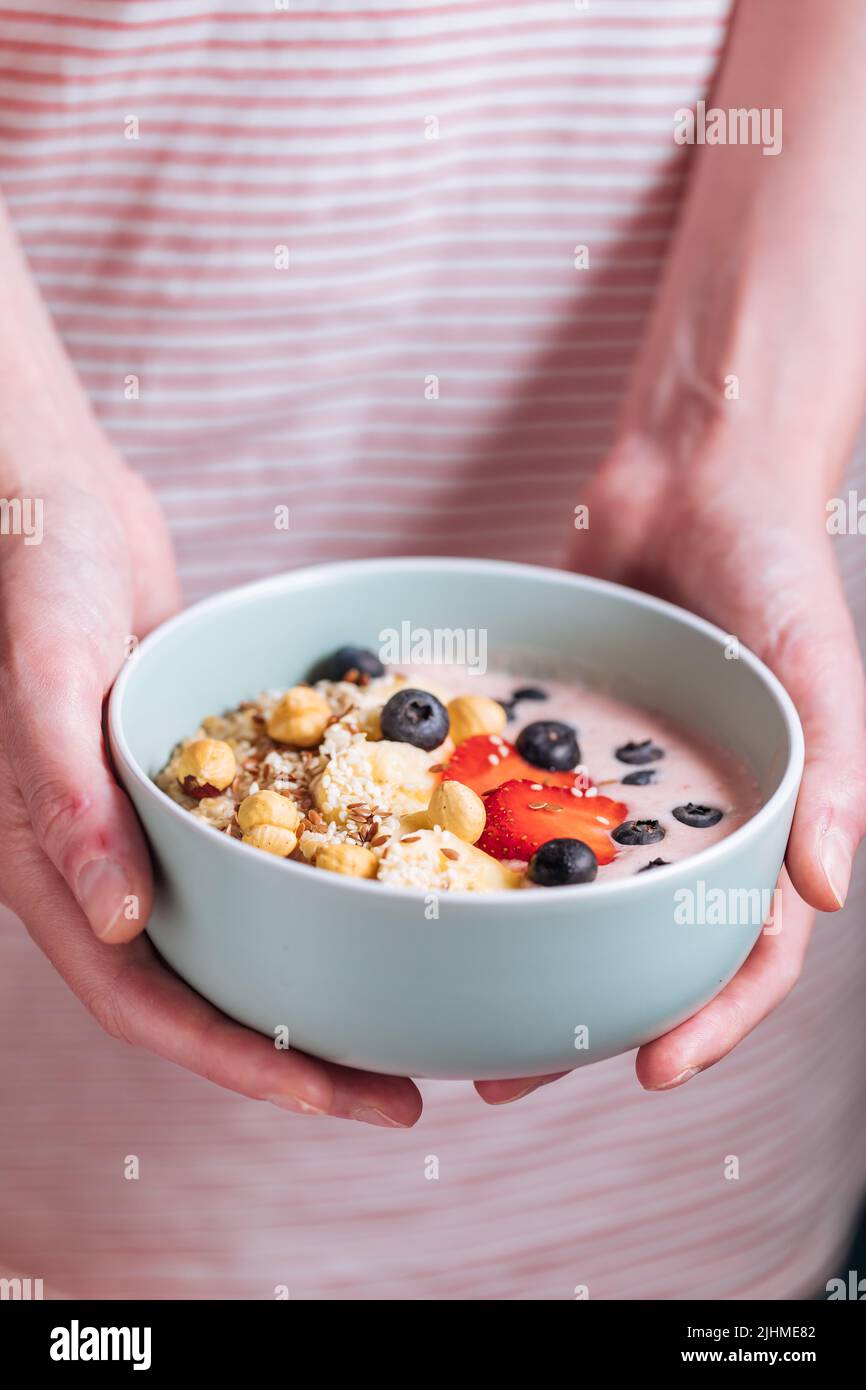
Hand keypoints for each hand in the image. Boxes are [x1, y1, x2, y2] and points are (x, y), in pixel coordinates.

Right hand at [0, 467, 420, 1127]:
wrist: (53, 488)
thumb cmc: (32, 569)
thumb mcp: (44, 673)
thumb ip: (66, 796)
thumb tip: (122, 924)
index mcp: (48, 865)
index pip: (144, 1002)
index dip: (240, 1063)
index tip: (341, 1097)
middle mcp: (100, 859)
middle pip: (202, 989)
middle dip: (297, 1053)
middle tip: (400, 1089)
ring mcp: (149, 819)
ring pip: (234, 930)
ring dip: (309, 977)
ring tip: (400, 1010)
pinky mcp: (193, 772)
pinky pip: (256, 847)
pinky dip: (312, 879)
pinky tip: (382, 887)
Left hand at [475, 439, 865, 1102]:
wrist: (696, 476)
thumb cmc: (777, 567)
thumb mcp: (820, 664)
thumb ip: (830, 772)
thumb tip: (823, 891)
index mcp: (757, 829)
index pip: (745, 955)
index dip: (708, 1020)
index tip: (649, 1072)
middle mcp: (677, 826)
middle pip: (632, 950)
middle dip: (580, 1022)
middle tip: (504, 1076)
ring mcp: (607, 791)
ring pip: (555, 899)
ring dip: (509, 959)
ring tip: (444, 1010)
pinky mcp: (547, 744)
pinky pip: (503, 810)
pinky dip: (466, 854)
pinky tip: (412, 888)